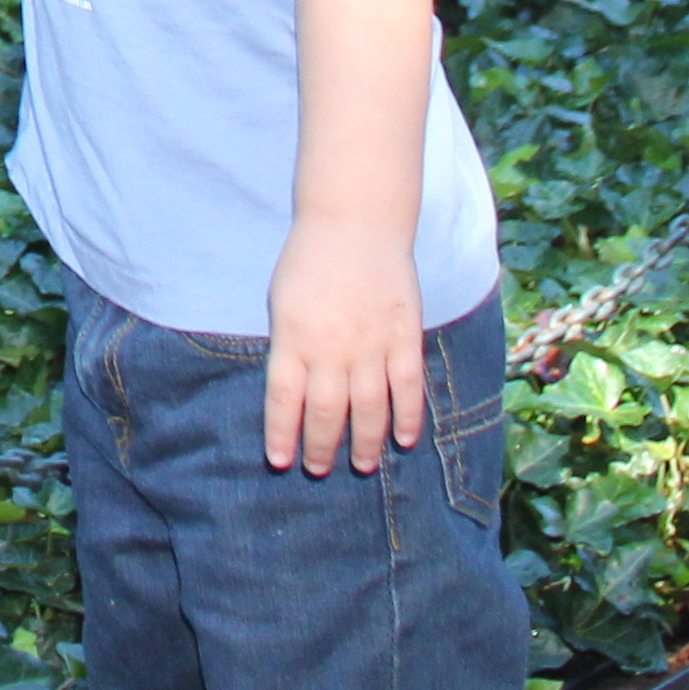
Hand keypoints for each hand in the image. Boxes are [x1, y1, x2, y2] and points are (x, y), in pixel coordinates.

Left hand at [261, 222, 425, 478]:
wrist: (355, 221)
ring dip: (364, 442)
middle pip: (327, 412)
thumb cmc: (310, 260)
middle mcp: (332, 347)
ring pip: (369, 408)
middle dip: (321, 447)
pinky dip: (407, 417)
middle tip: (319, 468)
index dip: (282, 435)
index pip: (284, 400)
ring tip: (360, 464)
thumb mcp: (282, 301)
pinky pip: (407, 387)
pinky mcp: (404, 336)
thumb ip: (290, 346)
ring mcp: (371, 344)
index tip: (280, 461)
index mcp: (293, 337)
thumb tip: (294, 393)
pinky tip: (404, 439)